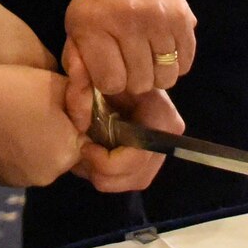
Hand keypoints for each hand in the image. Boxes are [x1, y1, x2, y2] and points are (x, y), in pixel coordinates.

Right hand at [0, 63, 84, 187]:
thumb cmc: (15, 87)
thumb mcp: (60, 84)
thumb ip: (82, 104)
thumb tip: (86, 116)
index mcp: (68, 153)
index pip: (85, 141)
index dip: (74, 122)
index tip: (61, 107)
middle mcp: (48, 176)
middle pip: (63, 154)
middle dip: (57, 135)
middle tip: (39, 110)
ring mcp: (22, 181)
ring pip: (41, 161)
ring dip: (37, 145)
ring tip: (20, 118)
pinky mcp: (0, 180)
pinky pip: (19, 165)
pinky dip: (17, 152)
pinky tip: (5, 130)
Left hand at [65, 0, 196, 96]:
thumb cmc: (99, 2)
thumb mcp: (75, 28)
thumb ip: (77, 64)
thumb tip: (88, 100)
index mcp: (94, 24)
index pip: (111, 82)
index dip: (111, 82)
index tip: (110, 69)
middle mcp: (129, 20)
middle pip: (140, 83)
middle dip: (134, 80)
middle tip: (129, 64)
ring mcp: (160, 19)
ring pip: (165, 77)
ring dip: (156, 74)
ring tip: (147, 59)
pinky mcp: (184, 18)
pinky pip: (185, 63)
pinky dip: (175, 64)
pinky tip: (163, 51)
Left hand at [65, 45, 183, 193]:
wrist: (124, 64)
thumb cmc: (108, 69)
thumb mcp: (91, 73)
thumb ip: (80, 91)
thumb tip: (77, 117)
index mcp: (161, 116)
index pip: (136, 158)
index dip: (104, 161)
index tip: (84, 145)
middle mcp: (169, 137)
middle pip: (134, 176)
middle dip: (101, 170)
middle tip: (82, 148)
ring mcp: (164, 150)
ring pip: (131, 182)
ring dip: (103, 173)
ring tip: (86, 150)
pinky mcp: (155, 158)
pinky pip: (131, 180)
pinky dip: (108, 174)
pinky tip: (95, 153)